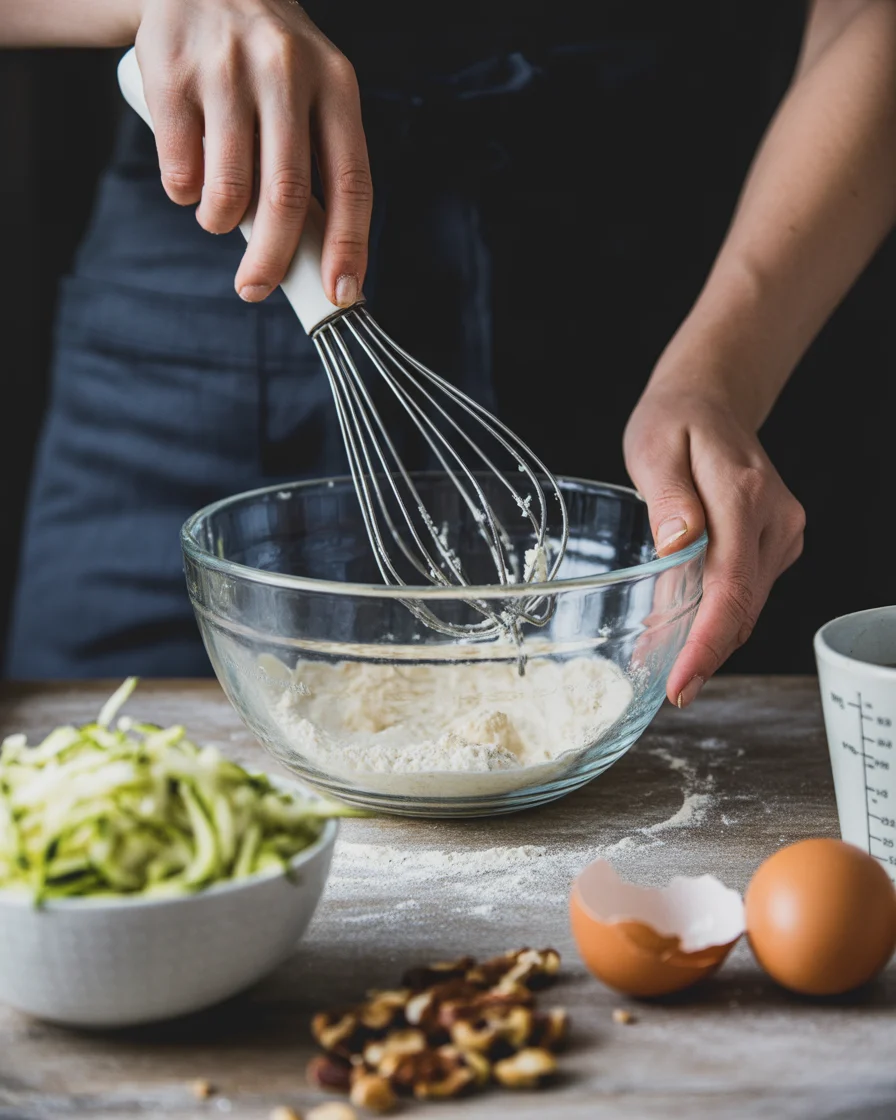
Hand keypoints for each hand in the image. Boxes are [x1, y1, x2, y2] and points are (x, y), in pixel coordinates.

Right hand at [134, 0, 371, 304]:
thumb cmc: (267, 62)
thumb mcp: (311, 92)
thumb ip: (319, 161)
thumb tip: (319, 256)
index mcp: (336, 85)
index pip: (353, 181)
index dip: (349, 245)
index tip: (341, 292)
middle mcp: (286, 72)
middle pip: (288, 195)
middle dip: (273, 260)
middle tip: (255, 290)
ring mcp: (227, 70)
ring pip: (229, 189)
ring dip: (221, 223)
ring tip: (218, 217)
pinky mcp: (172, 74)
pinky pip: (180, 170)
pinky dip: (185, 195)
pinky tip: (190, 177)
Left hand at [623, 384, 805, 707]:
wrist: (710, 399)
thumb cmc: (675, 422)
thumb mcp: (653, 447)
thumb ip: (667, 497)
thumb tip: (676, 543)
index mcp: (743, 495)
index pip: (730, 587)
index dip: (707, 643)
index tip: (683, 682)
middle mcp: (773, 519)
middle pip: (744, 607)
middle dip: (707, 655)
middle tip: (670, 690)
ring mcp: (781, 532)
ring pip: (748, 605)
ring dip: (711, 638)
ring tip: (668, 666)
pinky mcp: (776, 541)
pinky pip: (747, 590)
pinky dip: (718, 614)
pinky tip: (685, 628)